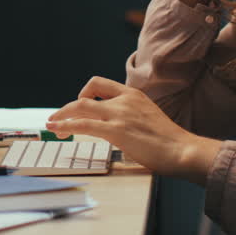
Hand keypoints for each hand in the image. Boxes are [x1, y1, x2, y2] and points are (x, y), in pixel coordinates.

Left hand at [46, 77, 220, 184]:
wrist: (183, 150)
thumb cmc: (170, 142)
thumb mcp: (149, 120)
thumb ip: (132, 119)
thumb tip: (120, 132)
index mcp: (133, 95)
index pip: (101, 84)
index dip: (85, 92)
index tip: (79, 104)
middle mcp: (124, 100)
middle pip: (86, 95)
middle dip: (68, 107)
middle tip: (58, 118)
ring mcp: (120, 114)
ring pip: (80, 108)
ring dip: (62, 116)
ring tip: (52, 126)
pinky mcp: (116, 130)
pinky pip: (84, 125)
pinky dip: (67, 126)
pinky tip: (59, 130)